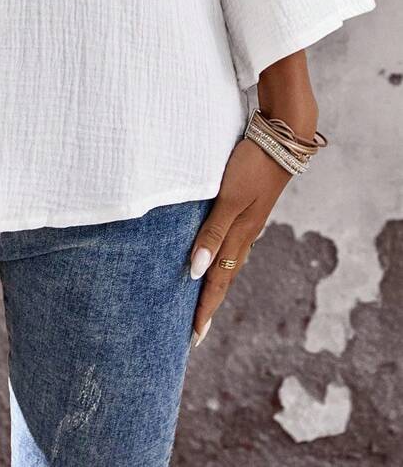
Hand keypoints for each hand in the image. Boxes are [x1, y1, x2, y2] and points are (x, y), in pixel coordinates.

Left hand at [188, 136, 290, 344]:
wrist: (283, 139)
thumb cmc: (251, 166)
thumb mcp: (229, 198)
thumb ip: (213, 232)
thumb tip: (196, 270)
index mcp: (241, 236)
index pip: (217, 281)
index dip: (204, 308)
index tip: (193, 336)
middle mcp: (246, 234)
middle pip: (225, 277)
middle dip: (209, 304)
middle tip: (195, 331)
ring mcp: (250, 221)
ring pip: (231, 261)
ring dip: (216, 283)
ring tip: (204, 301)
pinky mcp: (250, 207)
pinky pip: (234, 244)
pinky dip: (224, 259)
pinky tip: (220, 258)